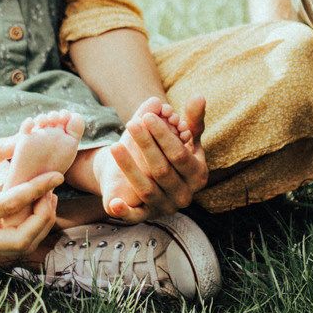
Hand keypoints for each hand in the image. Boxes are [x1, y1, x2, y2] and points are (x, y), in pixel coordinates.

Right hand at [0, 139, 60, 262]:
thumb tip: (28, 135)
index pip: (9, 204)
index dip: (37, 189)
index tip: (57, 175)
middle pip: (20, 239)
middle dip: (43, 216)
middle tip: (52, 192)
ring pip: (22, 247)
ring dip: (41, 224)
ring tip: (47, 198)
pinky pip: (15, 246)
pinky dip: (31, 230)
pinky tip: (36, 207)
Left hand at [99, 94, 208, 222]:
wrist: (159, 180)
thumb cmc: (175, 154)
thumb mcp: (187, 139)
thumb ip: (192, 119)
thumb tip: (198, 96)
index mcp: (198, 175)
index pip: (179, 155)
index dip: (163, 136)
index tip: (148, 117)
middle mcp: (184, 195)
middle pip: (162, 170)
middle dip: (146, 146)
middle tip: (131, 123)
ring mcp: (165, 207)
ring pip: (146, 188)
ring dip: (130, 167)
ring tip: (115, 146)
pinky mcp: (146, 216)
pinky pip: (135, 216)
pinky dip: (124, 211)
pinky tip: (114, 202)